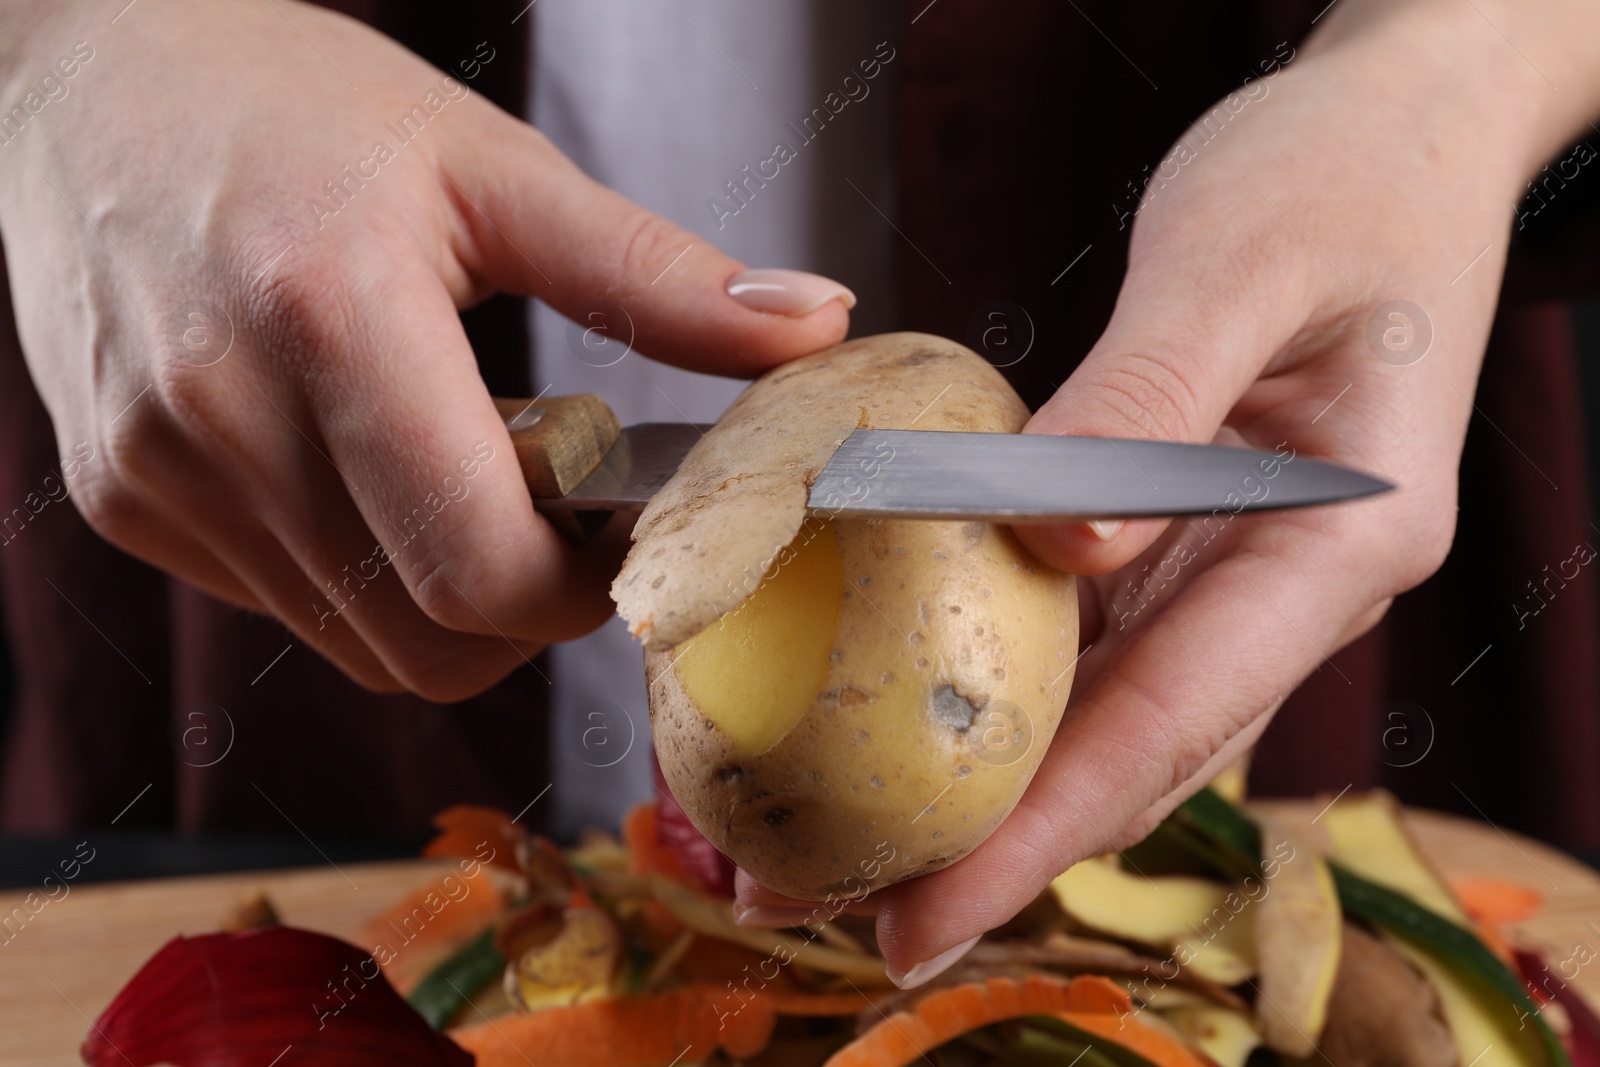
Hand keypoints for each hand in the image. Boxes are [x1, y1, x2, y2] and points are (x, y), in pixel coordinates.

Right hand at [0, 0, 849, 698]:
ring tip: (459, 463)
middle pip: (424, 644)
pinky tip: (370, 466)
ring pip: (355, 644)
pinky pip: (283, 604)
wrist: (87, 72)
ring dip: (442, 592)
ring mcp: (156, 471)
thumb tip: (810, 327)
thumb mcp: (492, 166)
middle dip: (524, 610)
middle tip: (560, 509)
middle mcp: (219, 416)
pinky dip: (359, 573)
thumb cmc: (290, 98)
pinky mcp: (124, 497)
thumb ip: (653, 273)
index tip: (627, 536)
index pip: (481, 573)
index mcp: (331, 318)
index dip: (585, 591)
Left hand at [738, 0, 1599, 984]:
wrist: (1400, 131)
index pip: (1177, 716)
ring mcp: (1242, 569)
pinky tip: (908, 717)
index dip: (1045, 830)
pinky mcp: (1187, 536)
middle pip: (1135, 748)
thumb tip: (1056, 547)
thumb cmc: (1339, 176)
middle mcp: (1294, 584)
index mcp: (1340, 541)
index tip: (926, 913)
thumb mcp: (1236, 263)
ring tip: (848, 847)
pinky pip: (1091, 637)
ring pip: (1107, 710)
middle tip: (844, 914)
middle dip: (995, 844)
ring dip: (987, 785)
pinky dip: (998, 685)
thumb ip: (1148, 402)